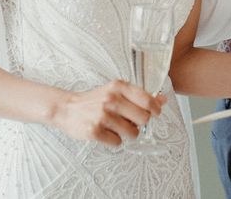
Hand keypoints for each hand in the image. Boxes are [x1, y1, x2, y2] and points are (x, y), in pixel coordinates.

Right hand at [51, 79, 165, 145]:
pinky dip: (114, 140)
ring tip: (117, 127)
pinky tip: (106, 132)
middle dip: (140, 123)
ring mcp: (102, 116)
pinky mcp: (94, 131)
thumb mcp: (116, 91)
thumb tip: (163, 100)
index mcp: (119, 87)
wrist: (67, 108)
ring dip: (128, 133)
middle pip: (143, 118)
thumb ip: (139, 95)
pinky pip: (117, 142)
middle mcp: (111, 99)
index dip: (155, 109)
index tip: (155, 113)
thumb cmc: (95, 100)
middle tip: (132, 122)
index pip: (147, 99)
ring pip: (132, 133)